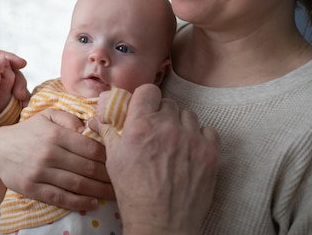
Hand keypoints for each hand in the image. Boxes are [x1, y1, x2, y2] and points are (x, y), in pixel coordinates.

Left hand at [0, 48, 26, 164]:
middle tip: (19, 95)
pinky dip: (23, 101)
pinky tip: (23, 108)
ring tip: (21, 102)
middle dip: (16, 78)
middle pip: (7, 68)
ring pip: (14, 83)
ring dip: (20, 90)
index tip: (20, 64)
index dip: (6, 57)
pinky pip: (17, 97)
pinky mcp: (3, 106)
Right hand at [0, 108, 113, 210]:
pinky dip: (78, 202)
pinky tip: (92, 202)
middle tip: (122, 180)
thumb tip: (90, 128)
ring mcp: (40, 171)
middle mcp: (49, 152)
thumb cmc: (28, 131)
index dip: (109, 156)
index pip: (90, 147)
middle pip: (87, 167)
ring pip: (77, 184)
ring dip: (98, 190)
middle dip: (108, 176)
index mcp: (55, 134)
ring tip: (113, 194)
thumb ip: (70, 119)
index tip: (120, 161)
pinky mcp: (33, 188)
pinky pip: (60, 197)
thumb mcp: (47, 116)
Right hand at [90, 84, 220, 234]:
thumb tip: (101, 112)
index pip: (149, 90)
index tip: (144, 108)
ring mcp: (192, 139)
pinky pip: (208, 130)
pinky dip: (200, 137)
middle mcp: (168, 127)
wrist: (161, 222)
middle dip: (161, 114)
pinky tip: (190, 150)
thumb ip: (109, 129)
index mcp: (141, 125)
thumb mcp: (113, 159)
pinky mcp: (210, 153)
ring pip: (188, 115)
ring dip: (180, 125)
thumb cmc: (133, 192)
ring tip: (173, 143)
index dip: (145, 99)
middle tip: (156, 132)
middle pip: (168, 103)